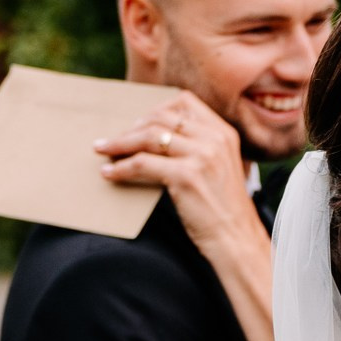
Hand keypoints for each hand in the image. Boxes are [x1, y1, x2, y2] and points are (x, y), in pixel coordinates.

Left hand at [95, 94, 264, 261]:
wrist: (236, 239)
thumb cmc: (223, 209)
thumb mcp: (219, 168)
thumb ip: (199, 149)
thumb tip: (156, 141)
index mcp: (223, 133)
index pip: (184, 102)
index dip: (156, 110)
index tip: (140, 124)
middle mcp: (214, 139)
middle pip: (161, 117)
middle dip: (132, 127)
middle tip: (113, 141)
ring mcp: (202, 156)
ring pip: (149, 137)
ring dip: (120, 143)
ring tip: (103, 151)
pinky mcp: (186, 176)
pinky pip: (143, 164)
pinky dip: (121, 168)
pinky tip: (109, 173)